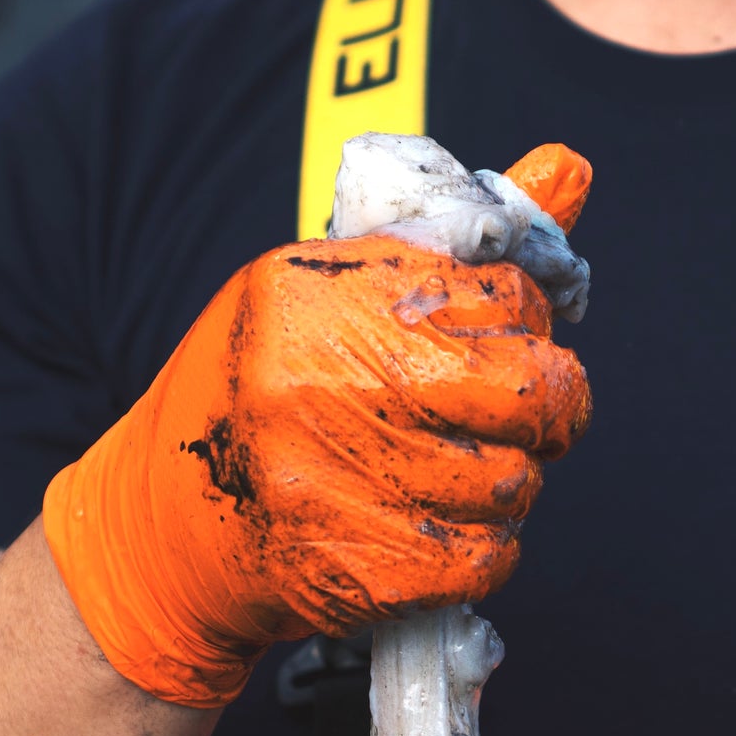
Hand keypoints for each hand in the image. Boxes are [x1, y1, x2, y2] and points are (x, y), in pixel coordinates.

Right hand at [43, 147, 593, 705]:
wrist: (162, 522)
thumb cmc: (264, 390)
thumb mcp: (334, 290)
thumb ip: (459, 245)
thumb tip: (573, 165)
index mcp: (326, 296)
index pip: (501, 293)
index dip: (528, 324)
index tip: (510, 344)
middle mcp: (328, 384)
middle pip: (524, 393)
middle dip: (552, 408)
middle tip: (535, 419)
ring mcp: (342, 484)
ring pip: (513, 484)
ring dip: (508, 483)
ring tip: (459, 474)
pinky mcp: (363, 570)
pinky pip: (488, 560)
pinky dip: (484, 551)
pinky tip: (439, 529)